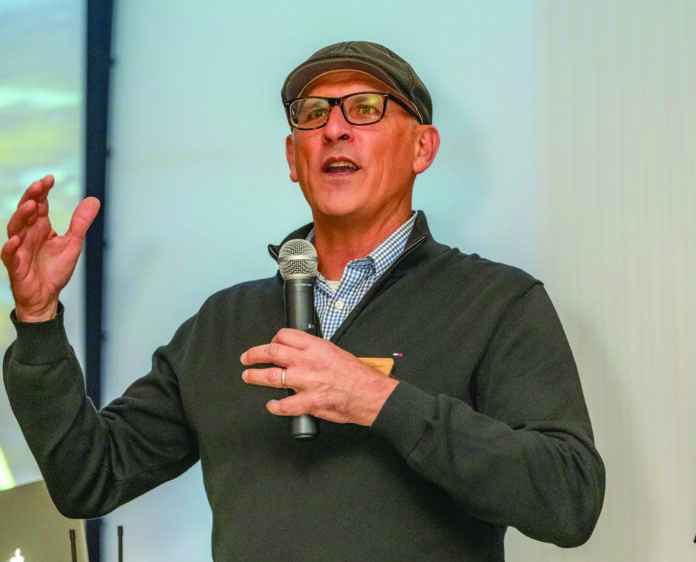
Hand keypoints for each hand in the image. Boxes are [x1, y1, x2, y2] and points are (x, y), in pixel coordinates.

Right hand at [1, 175, 100, 321]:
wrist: (47, 296)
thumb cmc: (55, 269)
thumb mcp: (73, 243)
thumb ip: (80, 222)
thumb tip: (93, 200)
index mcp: (40, 227)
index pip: (39, 204)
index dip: (42, 191)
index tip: (50, 179)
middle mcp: (28, 234)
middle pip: (25, 211)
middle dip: (31, 197)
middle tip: (39, 186)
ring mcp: (19, 249)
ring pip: (15, 228)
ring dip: (21, 216)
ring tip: (31, 206)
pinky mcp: (16, 265)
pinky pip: (9, 255)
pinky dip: (10, 247)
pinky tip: (16, 240)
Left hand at [241, 328, 398, 425]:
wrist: (371, 394)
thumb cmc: (358, 375)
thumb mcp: (336, 352)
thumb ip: (316, 352)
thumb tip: (301, 353)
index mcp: (316, 347)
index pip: (285, 336)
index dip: (273, 339)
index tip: (269, 345)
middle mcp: (308, 362)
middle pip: (272, 353)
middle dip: (254, 355)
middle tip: (246, 358)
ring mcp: (307, 383)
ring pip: (272, 377)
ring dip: (255, 377)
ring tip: (248, 377)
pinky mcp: (310, 403)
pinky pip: (285, 405)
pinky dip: (275, 407)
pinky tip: (272, 406)